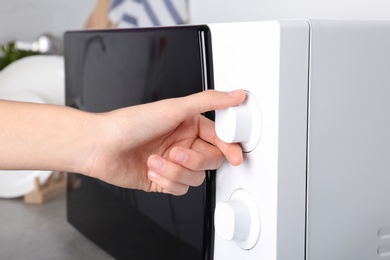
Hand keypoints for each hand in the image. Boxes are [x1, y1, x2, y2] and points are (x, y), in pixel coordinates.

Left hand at [84, 89, 245, 194]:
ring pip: (196, 178)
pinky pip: (181, 188)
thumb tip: (235, 95)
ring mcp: (174, 164)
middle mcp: (184, 144)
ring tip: (156, 160)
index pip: (220, 139)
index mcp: (189, 125)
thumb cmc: (130, 124)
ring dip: (174, 172)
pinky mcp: (164, 180)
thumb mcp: (174, 108)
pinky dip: (166, 181)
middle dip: (193, 161)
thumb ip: (209, 101)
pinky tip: (151, 168)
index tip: (235, 156)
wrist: (101, 146)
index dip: (229, 149)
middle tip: (176, 153)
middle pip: (210, 161)